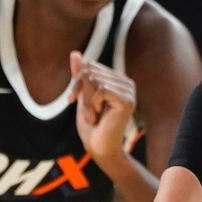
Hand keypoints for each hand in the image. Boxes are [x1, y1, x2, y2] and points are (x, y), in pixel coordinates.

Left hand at [69, 51, 136, 165]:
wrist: (99, 148)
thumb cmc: (92, 126)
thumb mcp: (81, 96)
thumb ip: (80, 75)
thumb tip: (75, 53)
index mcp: (118, 80)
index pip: (91, 66)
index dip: (77, 81)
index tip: (72, 99)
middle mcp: (126, 82)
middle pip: (91, 71)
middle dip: (80, 90)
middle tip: (84, 110)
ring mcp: (129, 91)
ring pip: (95, 80)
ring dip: (86, 101)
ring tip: (92, 115)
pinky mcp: (127, 100)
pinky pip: (101, 89)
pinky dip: (92, 104)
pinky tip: (97, 116)